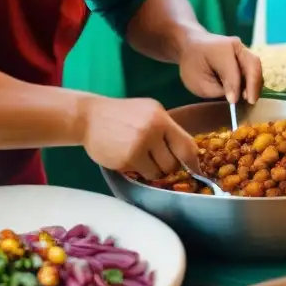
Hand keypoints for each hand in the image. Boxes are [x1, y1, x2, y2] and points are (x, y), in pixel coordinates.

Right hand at [81, 97, 199, 180]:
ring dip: (154, 171)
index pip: (186, 144)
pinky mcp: (126, 159)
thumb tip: (188, 151)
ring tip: (143, 160)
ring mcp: (139, 145)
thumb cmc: (122, 115)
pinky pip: (142, 174)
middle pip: (174, 162)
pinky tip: (130, 160)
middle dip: (169, 166)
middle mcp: (153, 130)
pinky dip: (139, 171)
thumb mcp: (149, 112)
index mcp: (162, 118)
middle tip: (159, 161)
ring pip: (159, 172)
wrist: (89, 117)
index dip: (193, 161)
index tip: (196, 170)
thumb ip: (167, 128)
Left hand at [178, 33, 262, 104]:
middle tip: (251, 101)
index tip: (233, 103)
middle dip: (254, 84)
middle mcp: (235, 46)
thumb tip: (235, 97)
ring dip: (255, 84)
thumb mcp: (197, 82)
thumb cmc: (192, 65)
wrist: (192, 46)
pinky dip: (252, 82)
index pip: (232, 71)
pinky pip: (253, 69)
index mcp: (220, 49)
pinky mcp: (246, 56)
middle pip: (253, 64)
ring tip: (249, 99)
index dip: (234, 88)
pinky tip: (247, 93)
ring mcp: (242, 49)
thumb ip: (217, 90)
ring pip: (256, 67)